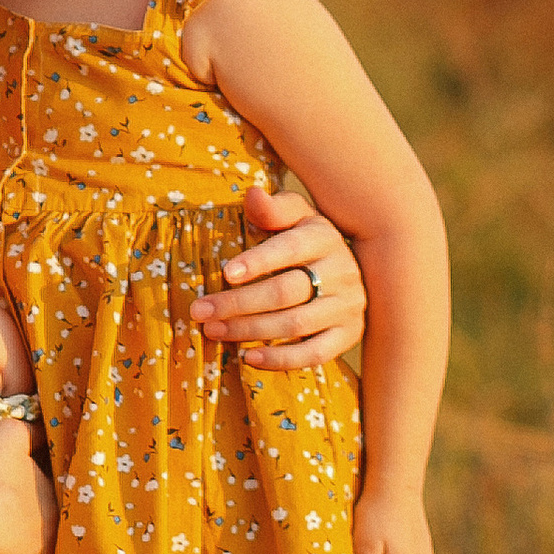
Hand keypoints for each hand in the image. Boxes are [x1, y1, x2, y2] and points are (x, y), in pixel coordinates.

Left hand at [192, 186, 365, 365]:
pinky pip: (314, 353)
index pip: (290, 249)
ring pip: (296, 324)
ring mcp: (348, 306)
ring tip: (213, 331)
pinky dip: (280, 359)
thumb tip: (253, 194)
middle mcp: (342, 271)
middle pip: (286, 292)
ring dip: (249, 331)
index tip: (225, 273)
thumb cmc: (305, 239)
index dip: (258, 261)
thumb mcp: (293, 215)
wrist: (353, 268)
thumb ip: (273, 208)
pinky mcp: (348, 335)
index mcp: (323, 237)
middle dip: (238, 303)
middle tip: (200, 311)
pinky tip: (248, 357)